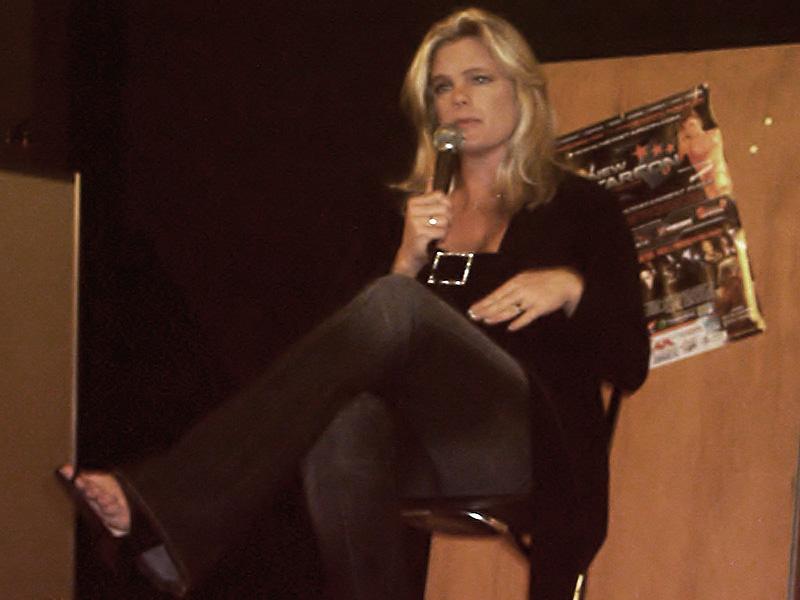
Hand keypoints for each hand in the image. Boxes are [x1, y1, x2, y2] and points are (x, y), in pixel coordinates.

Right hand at [391, 185, 451, 276]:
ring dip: (444, 230)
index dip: (445, 207)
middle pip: (445, 208)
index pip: (441, 196)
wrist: (410, 254)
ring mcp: (414, 221)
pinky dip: (441, 237)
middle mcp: (412, 209)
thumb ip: (428, 197)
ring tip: (434, 233)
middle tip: (437, 227)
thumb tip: (431, 179)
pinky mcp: (419, 232)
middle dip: (446, 220)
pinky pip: (441, 231)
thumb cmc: (419, 233)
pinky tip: (432, 240)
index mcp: (413, 202)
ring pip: (445, 220)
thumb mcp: (422, 212)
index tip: (438, 215)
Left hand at [467, 268, 584, 330]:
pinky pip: (528, 316)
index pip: (496, 294)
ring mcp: (531, 298)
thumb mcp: (525, 280)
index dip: (483, 303)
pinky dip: (519, 322)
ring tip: (486, 321)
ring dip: (497, 315)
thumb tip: (495, 300)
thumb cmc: (543, 281)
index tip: (472, 309)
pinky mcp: (541, 307)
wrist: (565, 280)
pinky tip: (510, 328)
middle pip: (500, 302)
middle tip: (474, 316)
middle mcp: (521, 289)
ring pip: (511, 309)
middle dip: (485, 309)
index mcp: (516, 281)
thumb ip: (511, 290)